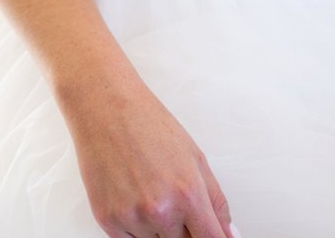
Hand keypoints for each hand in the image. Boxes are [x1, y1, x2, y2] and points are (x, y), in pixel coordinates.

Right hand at [65, 70, 237, 237]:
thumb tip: (228, 234)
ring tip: (149, 188)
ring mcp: (133, 219)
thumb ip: (216, 201)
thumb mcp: (195, 156)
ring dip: (157, 227)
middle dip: (184, 228)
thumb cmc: (149, 124)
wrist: (106, 108)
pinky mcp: (108, 222)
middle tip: (173, 198)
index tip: (212, 237)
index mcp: (188, 193)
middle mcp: (161, 211)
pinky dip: (135, 227)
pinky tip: (133, 196)